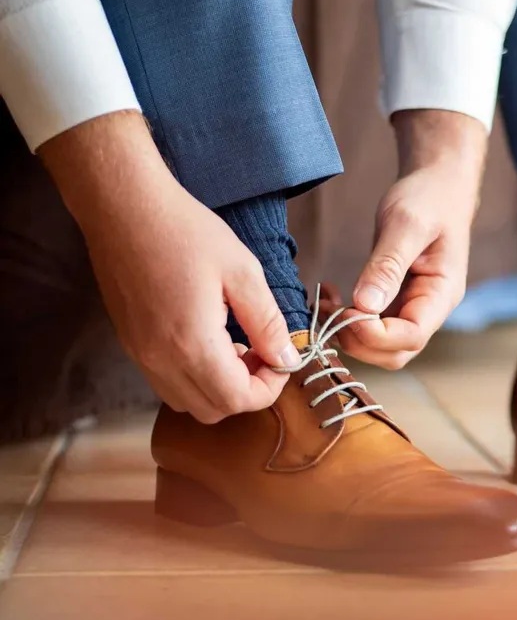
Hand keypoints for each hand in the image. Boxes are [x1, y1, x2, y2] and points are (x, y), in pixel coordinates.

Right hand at [40, 112, 299, 422]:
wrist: (125, 209)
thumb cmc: (187, 232)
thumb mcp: (242, 272)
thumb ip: (267, 322)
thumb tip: (288, 358)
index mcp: (192, 344)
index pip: (237, 400)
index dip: (269, 389)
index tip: (282, 359)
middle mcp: (161, 360)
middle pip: (213, 410)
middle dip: (246, 391)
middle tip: (263, 353)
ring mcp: (141, 355)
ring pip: (188, 403)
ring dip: (220, 388)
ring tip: (237, 348)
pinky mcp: (132, 345)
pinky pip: (167, 384)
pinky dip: (195, 379)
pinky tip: (209, 341)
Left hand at [328, 110, 486, 368]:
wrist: (440, 185)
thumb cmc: (429, 199)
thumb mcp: (406, 225)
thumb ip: (387, 265)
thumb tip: (365, 305)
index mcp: (442, 294)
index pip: (411, 337)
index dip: (374, 334)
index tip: (345, 310)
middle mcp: (430, 309)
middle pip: (396, 353)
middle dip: (358, 340)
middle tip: (328, 310)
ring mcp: (414, 307)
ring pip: (382, 346)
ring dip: (348, 334)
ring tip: (324, 303)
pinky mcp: (397, 301)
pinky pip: (373, 327)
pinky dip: (348, 321)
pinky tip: (330, 298)